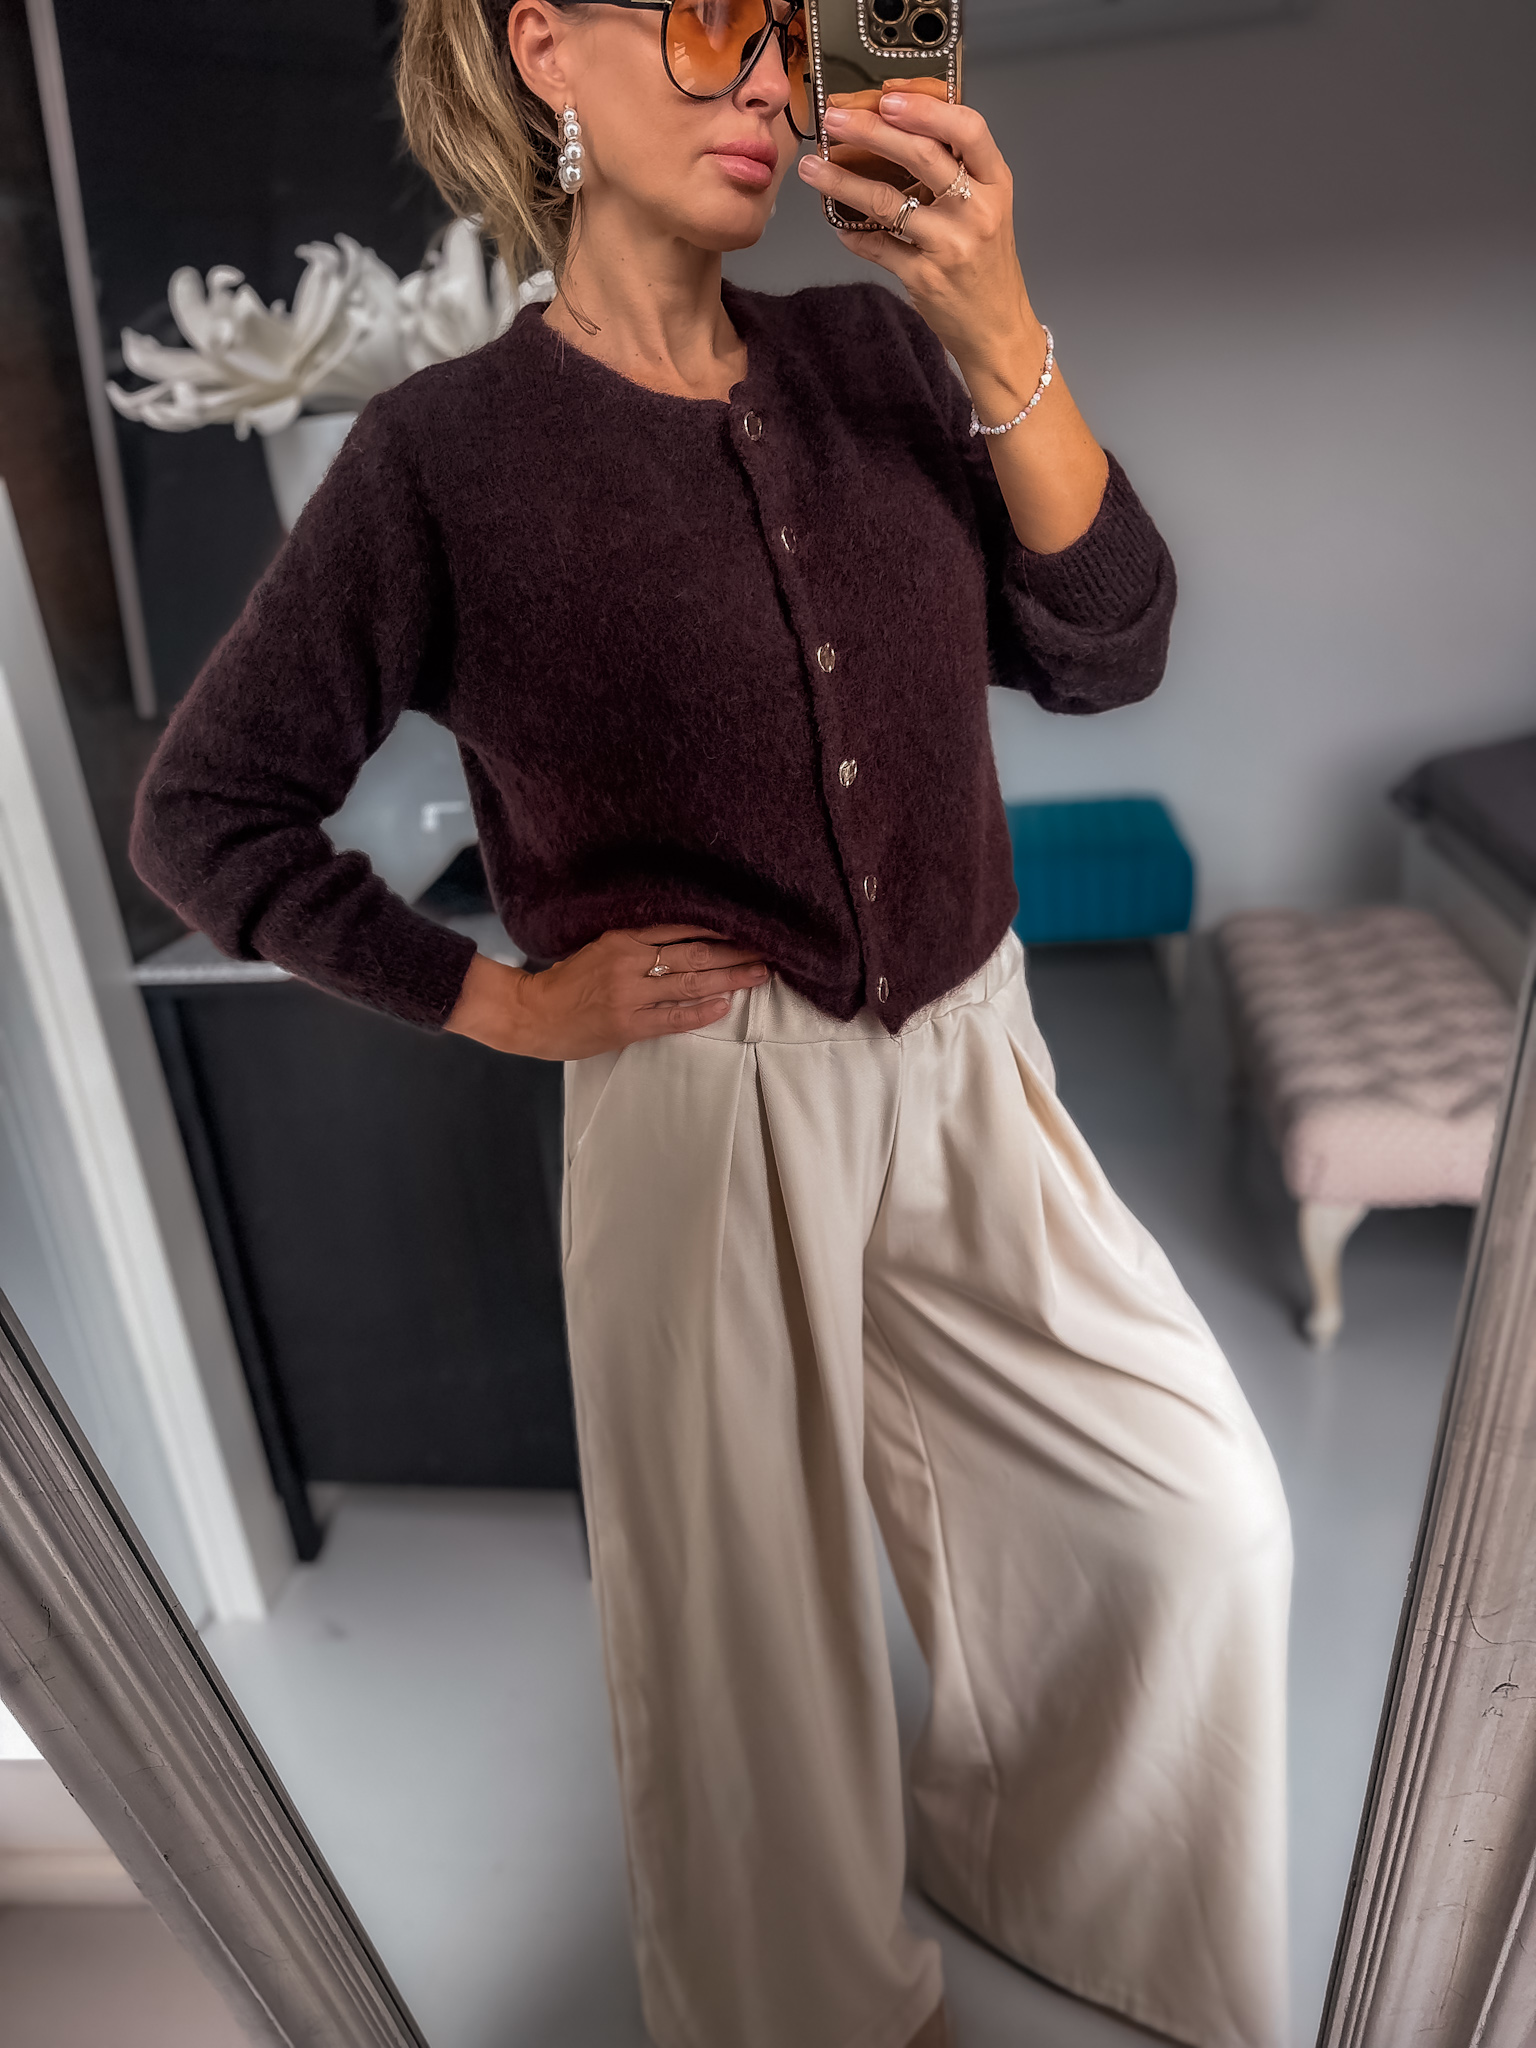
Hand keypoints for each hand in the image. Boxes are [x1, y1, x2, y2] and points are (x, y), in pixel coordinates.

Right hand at [445, 925, 768, 1060]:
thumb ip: (636, 943)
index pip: (680, 927)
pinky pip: (674, 1018)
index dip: (717, 928)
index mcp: (622, 938)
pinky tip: (726, 1004)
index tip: (747, 926)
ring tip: (758, 976)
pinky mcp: (629, 1026)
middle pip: (695, 954)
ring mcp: (630, 996)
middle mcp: (629, 962)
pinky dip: (702, 1011)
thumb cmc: (567, 981)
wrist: (532, 1014)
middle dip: (735, 953)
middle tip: (767, 951)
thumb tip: (685, 939)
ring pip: (691, 984)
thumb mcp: (599, 948)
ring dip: (730, 980)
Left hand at [798, 89, 1035, 401]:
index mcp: (996, 184)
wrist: (996, 327)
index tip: (888, 97)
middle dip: (869, 130)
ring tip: (812, 167)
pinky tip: (835, 222)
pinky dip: (851, 232)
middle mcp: (976, 211)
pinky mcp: (924, 277)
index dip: (926, 108)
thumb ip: (958, 170)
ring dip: (841, 180)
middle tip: (833, 119)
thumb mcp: (988, 207)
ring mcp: (950, 246)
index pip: (969, 129)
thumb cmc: (987, 263)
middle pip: (921, 156)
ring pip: (887, 202)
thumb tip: (900, 127)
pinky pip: (876, 246)